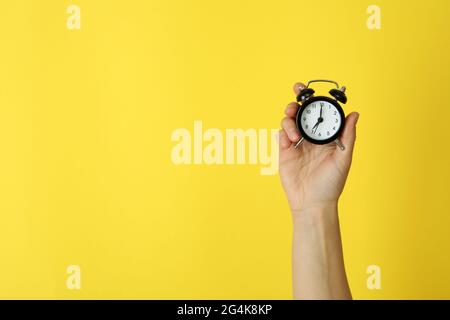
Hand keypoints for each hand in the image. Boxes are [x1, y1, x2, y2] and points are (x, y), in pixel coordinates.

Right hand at [279, 82, 358, 217]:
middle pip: (302, 112)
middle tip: (297, 92)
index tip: (314, 90)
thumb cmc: (331, 184)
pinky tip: (290, 138)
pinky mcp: (285, 151)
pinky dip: (284, 130)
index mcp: (327, 137)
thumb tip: (354, 114)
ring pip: (290, 120)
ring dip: (290, 116)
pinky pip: (281, 134)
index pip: (321, 113)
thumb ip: (348, 136)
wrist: (312, 203)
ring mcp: (297, 143)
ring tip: (294, 129)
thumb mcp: (343, 159)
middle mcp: (311, 137)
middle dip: (298, 100)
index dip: (316, 100)